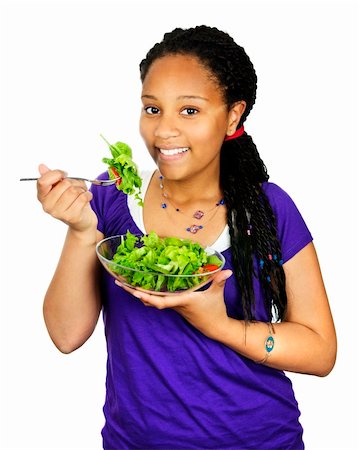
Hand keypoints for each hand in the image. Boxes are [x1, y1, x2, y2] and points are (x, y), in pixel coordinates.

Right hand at [37, 164, 97, 232]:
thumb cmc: (71, 201)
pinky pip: (82, 198)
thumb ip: (51, 177)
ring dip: (82, 189)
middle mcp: (47, 206)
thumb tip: (41, 166)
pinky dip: (88, 195)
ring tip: (81, 193)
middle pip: (64, 184)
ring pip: (74, 190)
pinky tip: (86, 198)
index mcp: (42, 196)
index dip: (56, 173)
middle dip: (74, 182)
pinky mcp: (71, 216)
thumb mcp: (60, 188)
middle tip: (77, 187)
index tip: (64, 174)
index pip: (43, 181)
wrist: (82, 221)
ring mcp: (59, 213)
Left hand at [116, 270, 232, 339]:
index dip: (148, 297)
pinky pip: (157, 300)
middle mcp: (174, 304)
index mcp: (182, 301)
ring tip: (125, 283)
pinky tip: (142, 287)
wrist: (215, 327)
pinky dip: (148, 294)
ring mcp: (173, 306)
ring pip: (152, 300)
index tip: (135, 291)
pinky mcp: (175, 305)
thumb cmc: (215, 311)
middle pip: (150, 300)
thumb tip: (226, 270)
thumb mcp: (216, 294)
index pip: (162, 301)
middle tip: (119, 283)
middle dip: (134, 292)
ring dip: (138, 293)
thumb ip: (219, 281)